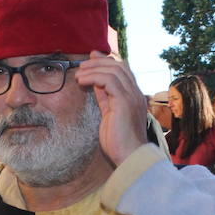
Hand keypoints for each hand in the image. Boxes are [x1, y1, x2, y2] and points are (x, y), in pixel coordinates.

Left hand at [74, 52, 145, 166]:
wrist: (130, 156)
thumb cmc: (120, 142)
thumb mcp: (110, 115)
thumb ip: (105, 99)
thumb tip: (96, 85)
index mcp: (134, 96)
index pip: (123, 70)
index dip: (107, 61)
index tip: (92, 58)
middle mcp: (136, 93)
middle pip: (119, 65)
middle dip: (99, 62)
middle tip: (82, 65)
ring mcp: (132, 96)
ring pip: (114, 69)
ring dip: (93, 68)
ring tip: (79, 74)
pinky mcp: (124, 101)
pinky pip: (108, 80)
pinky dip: (93, 76)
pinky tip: (81, 81)